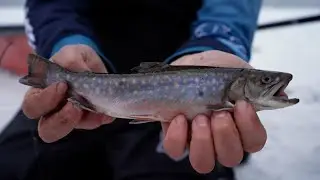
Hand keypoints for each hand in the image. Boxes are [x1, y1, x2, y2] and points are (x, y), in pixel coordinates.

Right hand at [22, 45, 113, 142]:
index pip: (33, 105)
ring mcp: (71, 119)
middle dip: (61, 120)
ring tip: (95, 111)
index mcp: (40, 93)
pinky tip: (107, 110)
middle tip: (75, 106)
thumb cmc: (73, 60)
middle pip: (47, 129)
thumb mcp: (71, 52)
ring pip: (72, 132)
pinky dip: (102, 117)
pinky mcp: (90, 119)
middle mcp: (53, 112)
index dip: (45, 100)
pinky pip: (94, 124)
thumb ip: (70, 58)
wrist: (92, 65)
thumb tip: (79, 71)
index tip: (62, 86)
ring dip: (83, 122)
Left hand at [161, 50, 266, 172]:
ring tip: (200, 118)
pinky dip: (177, 136)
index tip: (242, 104)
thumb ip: (257, 83)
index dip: (250, 128)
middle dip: (225, 135)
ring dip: (203, 141)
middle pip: (231, 157)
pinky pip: (175, 150)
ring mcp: (197, 140)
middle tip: (218, 113)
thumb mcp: (238, 71)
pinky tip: (180, 118)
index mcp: (241, 125)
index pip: (254, 141)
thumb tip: (282, 94)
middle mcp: (221, 138)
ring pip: (203, 162)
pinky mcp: (176, 137)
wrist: (191, 64)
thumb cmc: (217, 71)